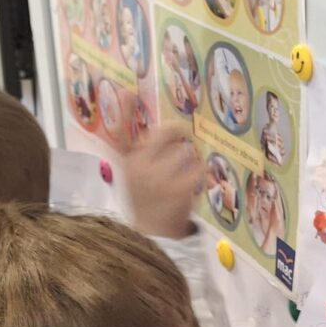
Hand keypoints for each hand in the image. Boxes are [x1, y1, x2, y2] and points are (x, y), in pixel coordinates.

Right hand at [122, 122, 202, 239]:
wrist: (152, 234)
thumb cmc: (146, 201)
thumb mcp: (136, 176)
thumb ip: (142, 154)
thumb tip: (161, 129)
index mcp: (128, 162)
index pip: (123, 133)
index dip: (127, 112)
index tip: (130, 92)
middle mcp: (140, 167)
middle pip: (166, 133)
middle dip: (178, 130)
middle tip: (186, 133)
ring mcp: (159, 178)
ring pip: (186, 151)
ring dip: (191, 158)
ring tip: (187, 171)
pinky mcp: (179, 189)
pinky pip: (199, 169)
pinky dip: (202, 173)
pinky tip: (196, 182)